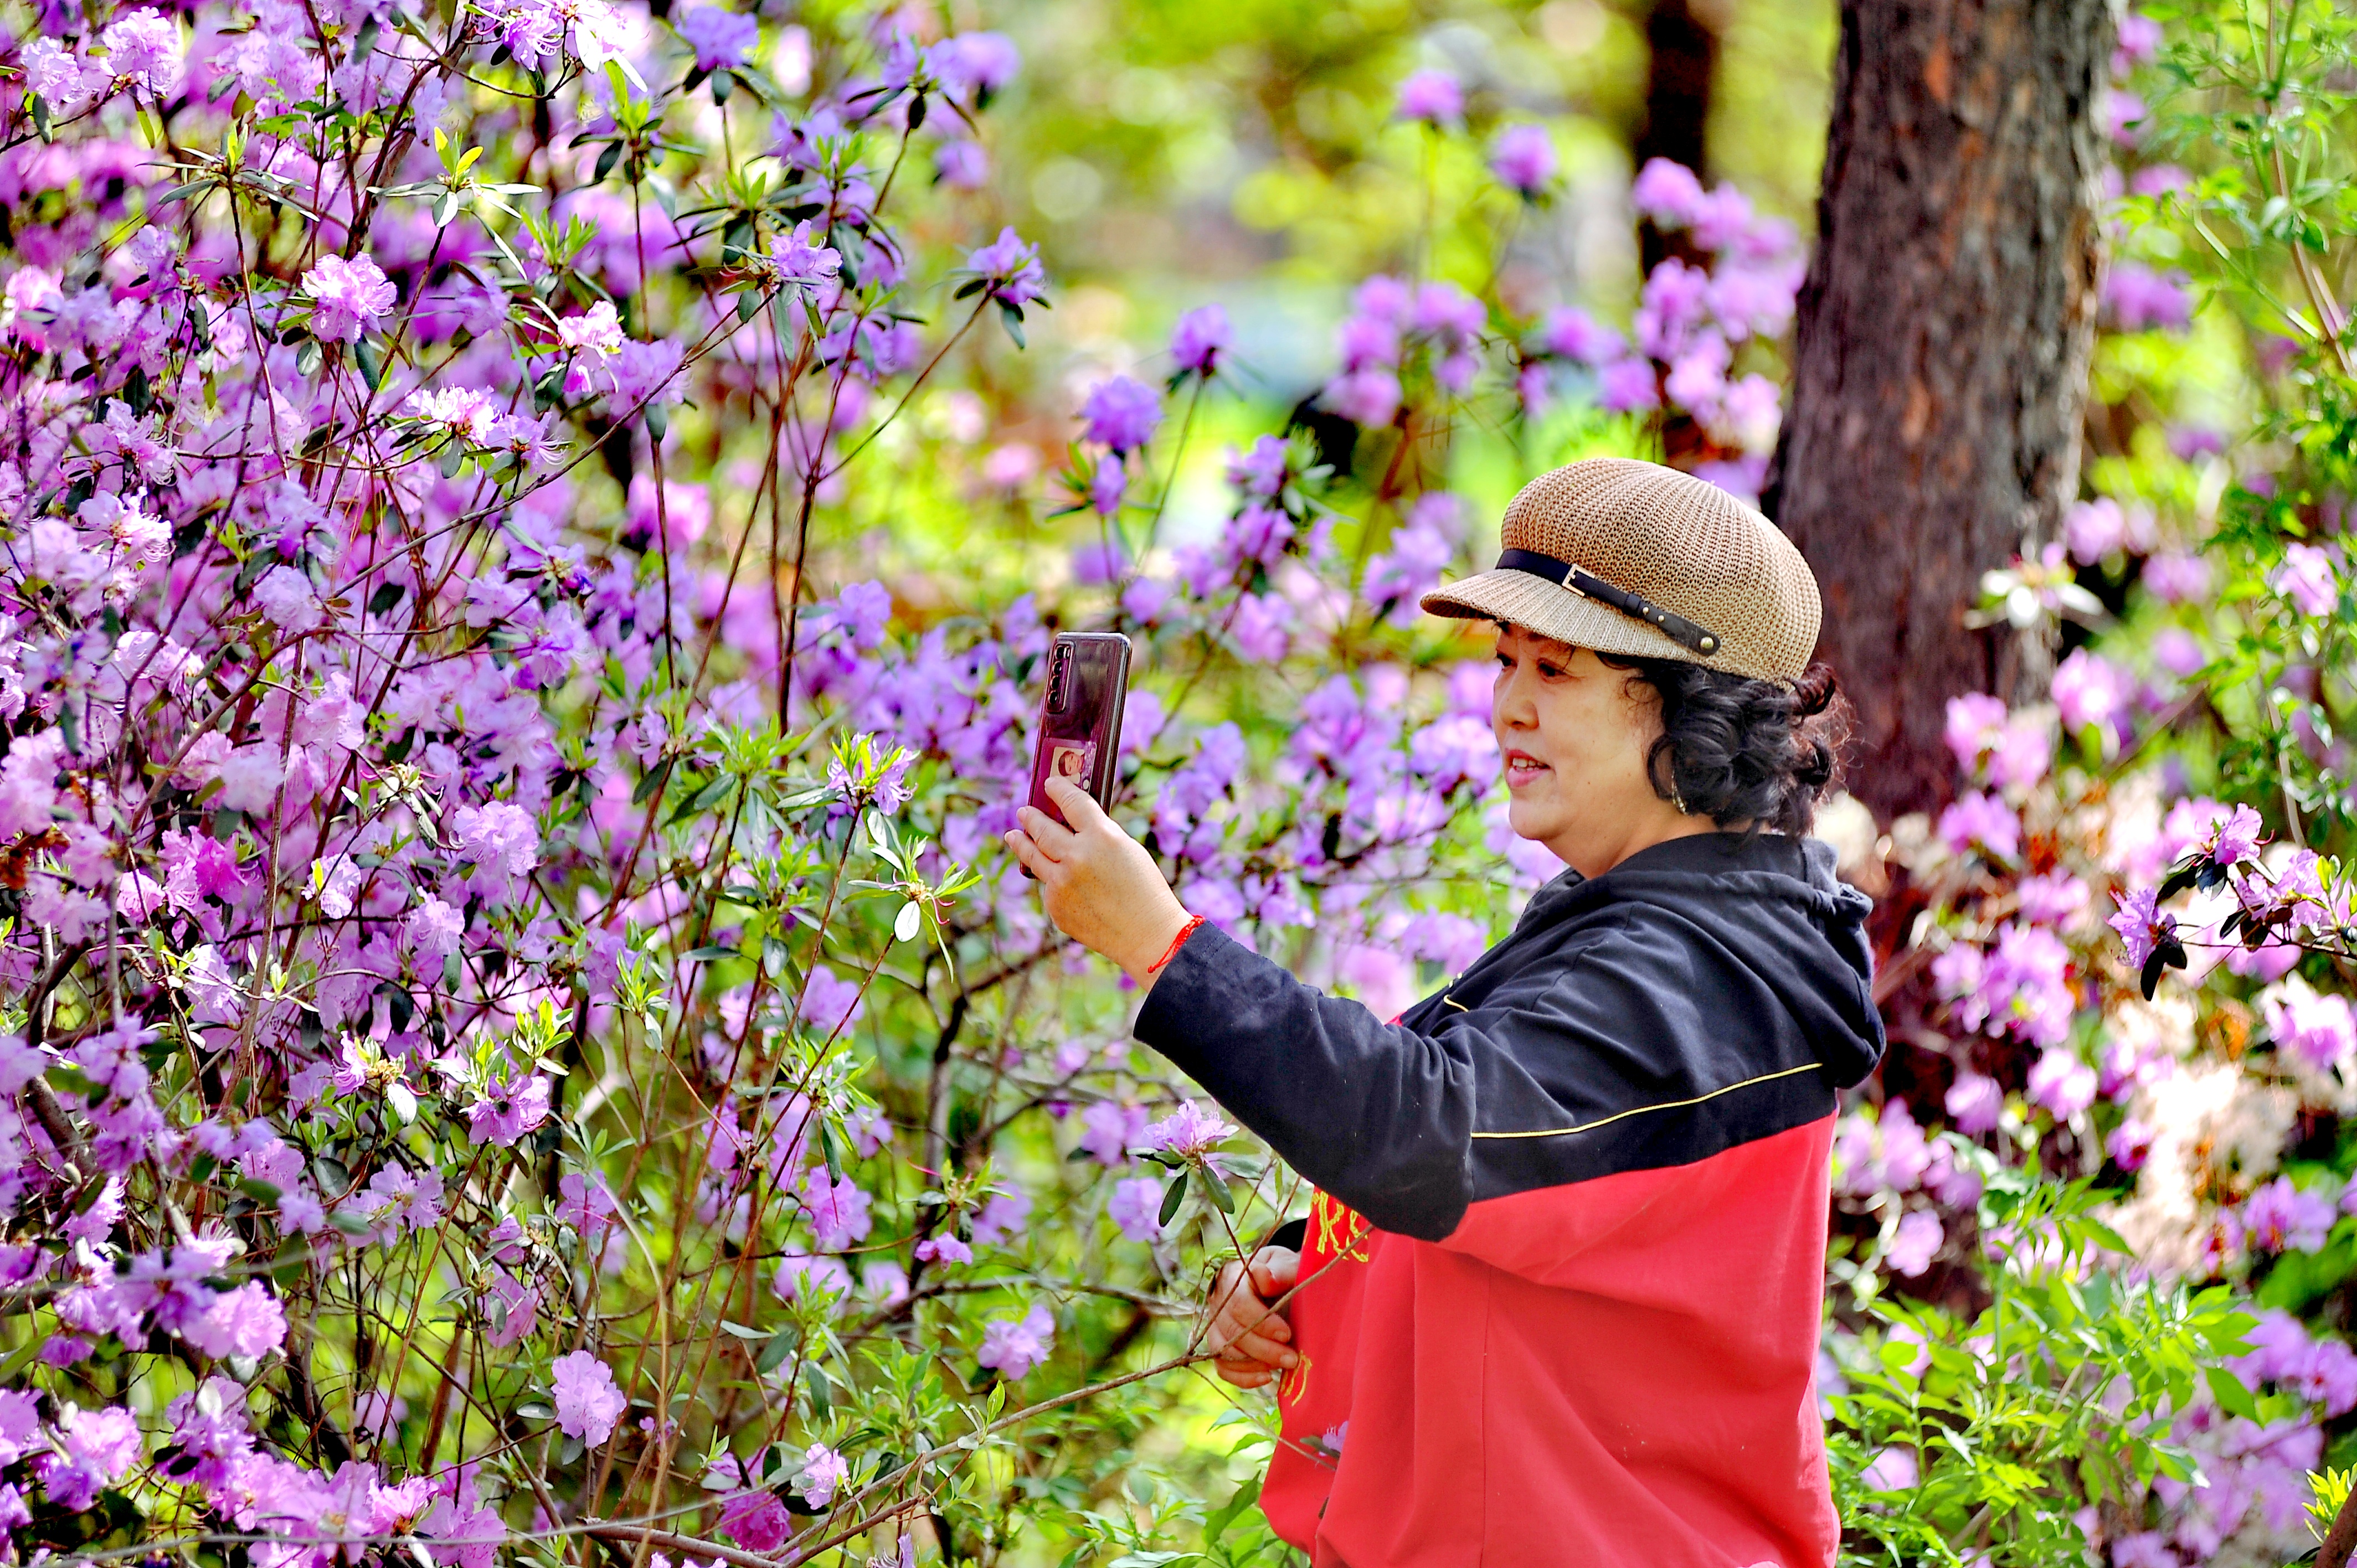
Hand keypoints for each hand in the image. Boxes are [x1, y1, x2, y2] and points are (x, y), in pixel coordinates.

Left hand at [1005, 775, 1192, 987]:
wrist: (1148, 935)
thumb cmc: (1145, 890)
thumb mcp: (1127, 850)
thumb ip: (1097, 836)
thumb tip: (1069, 830)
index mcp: (1101, 836)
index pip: (1071, 802)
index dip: (1058, 789)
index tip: (1050, 783)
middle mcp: (1076, 857)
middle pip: (1042, 828)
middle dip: (1031, 817)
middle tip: (1023, 811)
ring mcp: (1061, 883)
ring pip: (1032, 856)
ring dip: (1021, 842)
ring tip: (1013, 835)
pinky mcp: (1055, 906)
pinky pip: (1048, 886)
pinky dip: (1053, 881)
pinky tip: (1062, 884)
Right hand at [1202, 1246, 1298, 1389]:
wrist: (1282, 1286)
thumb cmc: (1285, 1274)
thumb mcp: (1288, 1265)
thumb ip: (1280, 1270)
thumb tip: (1264, 1278)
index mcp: (1232, 1276)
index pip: (1238, 1303)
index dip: (1262, 1322)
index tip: (1287, 1334)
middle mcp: (1217, 1301)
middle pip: (1232, 1331)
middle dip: (1264, 1349)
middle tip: (1292, 1358)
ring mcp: (1215, 1325)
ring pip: (1224, 1351)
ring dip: (1255, 1364)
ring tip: (1284, 1365)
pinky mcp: (1219, 1346)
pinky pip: (1223, 1368)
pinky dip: (1243, 1377)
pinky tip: (1267, 1377)